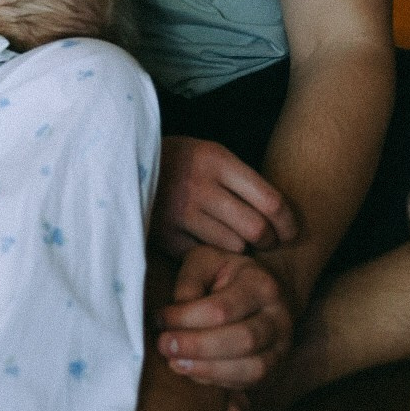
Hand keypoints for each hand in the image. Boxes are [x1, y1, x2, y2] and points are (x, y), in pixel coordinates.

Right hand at [152, 137, 297, 257]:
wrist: (120, 160)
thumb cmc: (177, 162)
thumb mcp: (207, 155)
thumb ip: (238, 179)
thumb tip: (282, 216)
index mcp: (216, 159)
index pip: (271, 200)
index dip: (288, 223)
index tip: (290, 232)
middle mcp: (199, 184)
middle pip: (256, 229)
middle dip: (267, 241)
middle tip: (264, 242)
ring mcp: (180, 211)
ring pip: (233, 246)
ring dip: (238, 248)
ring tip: (230, 237)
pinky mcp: (165, 235)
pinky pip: (205, 255)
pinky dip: (210, 254)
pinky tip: (204, 242)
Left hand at [156, 244, 297, 392]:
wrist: (265, 289)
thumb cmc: (227, 273)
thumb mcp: (207, 261)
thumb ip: (189, 282)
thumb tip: (173, 317)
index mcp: (260, 284)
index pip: (222, 308)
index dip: (187, 318)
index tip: (161, 319)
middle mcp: (278, 318)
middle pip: (241, 341)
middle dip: (198, 347)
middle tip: (165, 346)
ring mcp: (280, 347)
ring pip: (250, 369)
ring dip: (208, 370)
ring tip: (176, 363)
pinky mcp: (274, 369)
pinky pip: (249, 383)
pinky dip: (219, 381)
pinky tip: (193, 372)